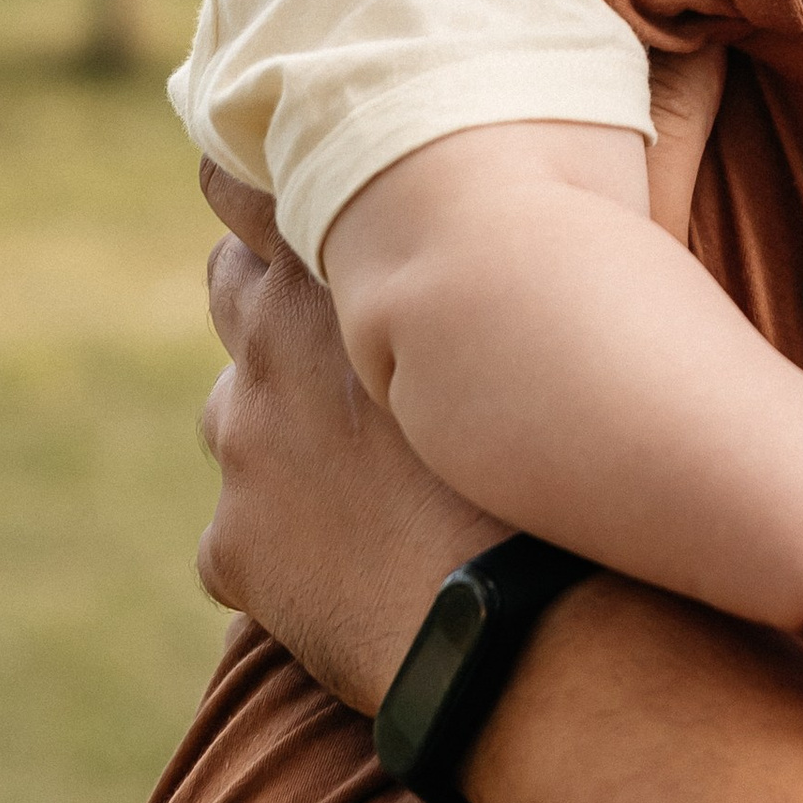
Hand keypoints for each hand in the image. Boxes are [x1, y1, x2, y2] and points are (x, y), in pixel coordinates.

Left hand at [195, 161, 490, 714]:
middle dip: (273, 307)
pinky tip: (365, 572)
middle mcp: (269, 350)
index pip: (249, 190)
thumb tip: (527, 227)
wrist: (541, 611)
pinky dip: (290, 551)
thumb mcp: (537, 323)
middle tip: (346, 342)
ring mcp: (244, 451)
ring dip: (283, 435)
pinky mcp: (234, 549)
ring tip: (372, 476)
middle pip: (231, 289)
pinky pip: (244, 539)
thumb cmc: (571, 454)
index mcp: (339, 275)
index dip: (267, 193)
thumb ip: (494, 262)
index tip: (285, 199)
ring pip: (237, 421)